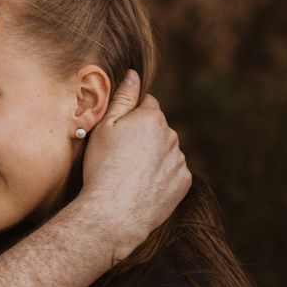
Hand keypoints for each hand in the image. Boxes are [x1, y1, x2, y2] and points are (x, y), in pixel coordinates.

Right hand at [78, 69, 190, 260]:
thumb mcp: (104, 127)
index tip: (118, 132)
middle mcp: (172, 135)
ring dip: (153, 156)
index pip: (147, 104)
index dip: (131, 116)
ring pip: (166, 150)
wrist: (114, 212)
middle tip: (120, 155)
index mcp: (152, 117)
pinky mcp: (183, 182)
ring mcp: (179, 160)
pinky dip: (161, 176)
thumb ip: (122, 98)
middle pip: (158, 128)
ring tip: (129, 174)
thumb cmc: (103, 167)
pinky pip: (173, 172)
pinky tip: (141, 186)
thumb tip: (133, 74)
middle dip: (144, 136)